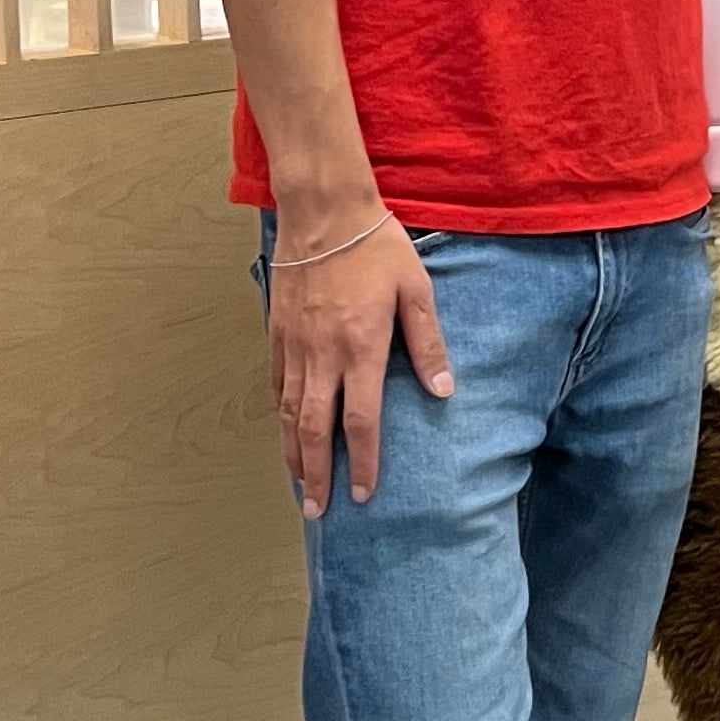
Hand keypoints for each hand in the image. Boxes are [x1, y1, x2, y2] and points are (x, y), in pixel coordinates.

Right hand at [271, 217, 452, 520]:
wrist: (323, 210)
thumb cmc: (376, 247)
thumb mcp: (416, 290)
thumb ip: (428, 343)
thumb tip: (443, 390)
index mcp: (362, 349)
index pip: (361, 422)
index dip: (363, 463)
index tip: (364, 494)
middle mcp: (323, 355)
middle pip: (316, 430)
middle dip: (317, 475)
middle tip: (318, 510)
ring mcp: (295, 345)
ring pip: (290, 412)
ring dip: (293, 453)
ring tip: (298, 485)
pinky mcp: (277, 330)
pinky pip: (276, 382)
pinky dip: (280, 413)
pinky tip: (285, 430)